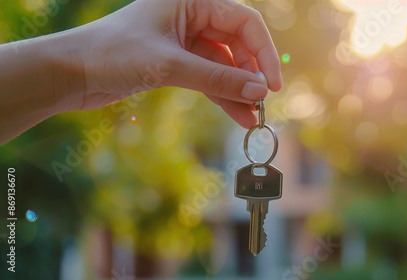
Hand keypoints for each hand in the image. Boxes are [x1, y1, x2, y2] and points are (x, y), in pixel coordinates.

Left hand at [71, 0, 281, 127]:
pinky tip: (236, 114)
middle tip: (260, 103)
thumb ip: (217, 78)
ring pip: (224, 64)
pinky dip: (221, 95)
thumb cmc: (114, 53)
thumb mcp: (171, 65)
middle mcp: (191, 15)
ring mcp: (184, 39)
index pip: (244, 22)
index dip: (263, 53)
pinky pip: (208, 76)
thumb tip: (259, 92)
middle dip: (250, 75)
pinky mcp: (176, 61)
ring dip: (238, 90)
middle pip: (237, 44)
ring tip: (251, 118)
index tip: (271, 84)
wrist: (72, 71)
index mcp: (192, 0)